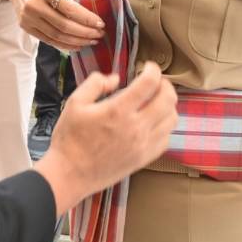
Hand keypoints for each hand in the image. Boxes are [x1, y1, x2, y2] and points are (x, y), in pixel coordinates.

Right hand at [10, 0, 107, 48]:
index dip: (86, 18)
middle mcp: (34, 4)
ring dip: (77, 41)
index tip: (101, 23)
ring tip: (91, 41)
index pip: (69, 8)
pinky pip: (48, 40)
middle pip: (63, 25)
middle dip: (84, 32)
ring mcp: (28, 17)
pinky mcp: (25, 26)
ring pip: (56, 35)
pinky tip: (77, 45)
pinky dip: (64, 45)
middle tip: (99, 34)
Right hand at [36, 62, 178, 214]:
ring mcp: (142, 145)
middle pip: (168, 99)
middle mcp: (136, 128)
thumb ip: (95, 84)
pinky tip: (153, 123)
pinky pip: (166, 139)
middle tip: (156, 82)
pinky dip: (165, 127)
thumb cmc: (70, 139)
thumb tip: (115, 78)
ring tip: (157, 101)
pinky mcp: (143, 159)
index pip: (149, 83)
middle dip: (165, 85)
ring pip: (171, 119)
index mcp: (118, 111)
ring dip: (168, 105)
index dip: (153, 70)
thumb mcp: (74, 103)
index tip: (149, 67)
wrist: (70, 174)